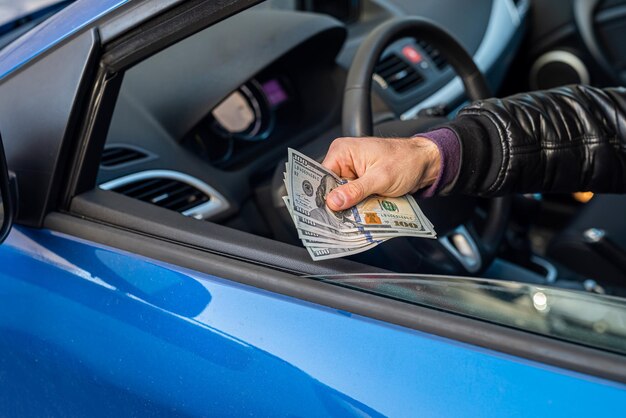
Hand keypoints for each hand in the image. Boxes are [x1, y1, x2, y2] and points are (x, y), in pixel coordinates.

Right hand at [322, 136, 440, 210]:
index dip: (323, 195)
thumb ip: (355, 190)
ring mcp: (353, 172)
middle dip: (337, 204)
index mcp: (343, 151)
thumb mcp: (380, 178)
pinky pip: (353, 197)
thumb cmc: (406, 160)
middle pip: (331, 188)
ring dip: (349, 207)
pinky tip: (362, 213)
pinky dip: (357, 206)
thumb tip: (334, 201)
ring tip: (353, 217)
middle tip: (341, 219)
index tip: (324, 212)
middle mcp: (345, 160)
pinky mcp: (362, 182)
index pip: (322, 176)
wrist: (426, 163)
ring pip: (342, 196)